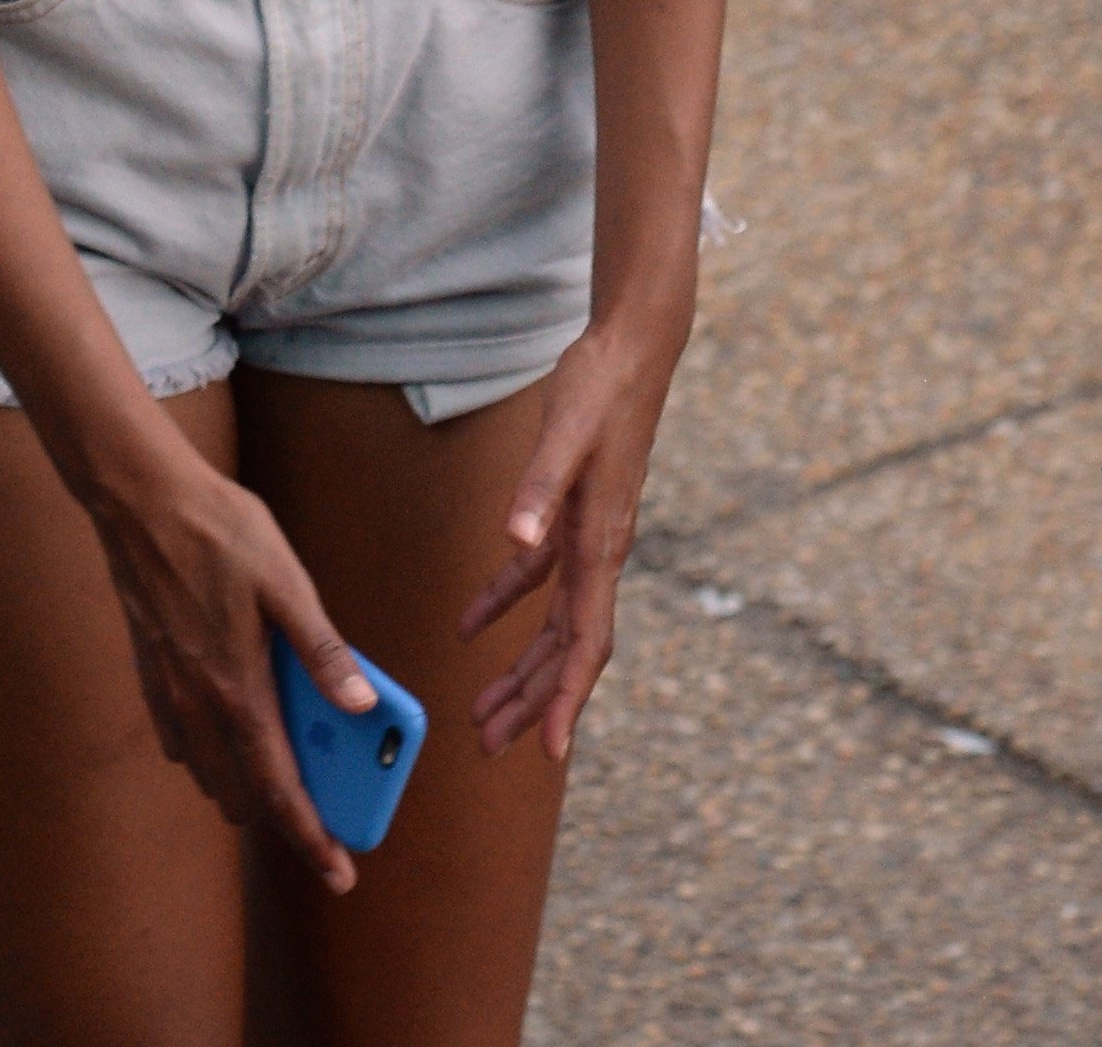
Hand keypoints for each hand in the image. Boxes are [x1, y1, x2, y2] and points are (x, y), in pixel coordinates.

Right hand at [90, 444, 373, 894]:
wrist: (139, 497)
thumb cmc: (219, 530)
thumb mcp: (286, 581)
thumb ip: (323, 650)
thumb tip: (362, 707)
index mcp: (240, 687)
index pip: (280, 788)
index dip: (312, 837)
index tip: (339, 873)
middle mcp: (199, 704)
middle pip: (242, 794)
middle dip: (281, 814)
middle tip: (320, 808)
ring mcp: (168, 691)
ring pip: (207, 772)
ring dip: (244, 783)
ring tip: (282, 762)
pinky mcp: (150, 670)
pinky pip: (181, 739)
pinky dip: (209, 750)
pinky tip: (230, 716)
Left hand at [459, 318, 677, 763]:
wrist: (631, 349)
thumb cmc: (599, 388)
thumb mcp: (562, 434)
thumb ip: (538, 488)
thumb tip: (516, 542)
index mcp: (601, 545)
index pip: (586, 643)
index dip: (567, 699)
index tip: (550, 753)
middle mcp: (601, 553)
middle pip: (567, 649)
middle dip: (532, 701)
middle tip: (488, 745)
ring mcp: (589, 537)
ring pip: (554, 623)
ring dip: (520, 668)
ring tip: (482, 711)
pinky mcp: (573, 515)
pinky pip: (538, 578)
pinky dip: (504, 603)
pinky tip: (470, 624)